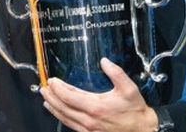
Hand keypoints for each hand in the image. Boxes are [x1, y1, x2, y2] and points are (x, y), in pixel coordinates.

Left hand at [40, 58, 157, 131]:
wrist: (142, 131)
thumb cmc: (135, 112)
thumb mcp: (129, 89)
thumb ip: (116, 73)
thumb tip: (104, 61)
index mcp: (95, 107)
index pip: (68, 96)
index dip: (57, 88)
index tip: (52, 80)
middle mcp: (89, 119)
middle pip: (62, 107)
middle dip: (51, 97)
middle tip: (43, 88)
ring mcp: (88, 129)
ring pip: (64, 118)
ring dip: (53, 108)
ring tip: (46, 100)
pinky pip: (71, 126)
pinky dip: (61, 118)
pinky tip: (59, 113)